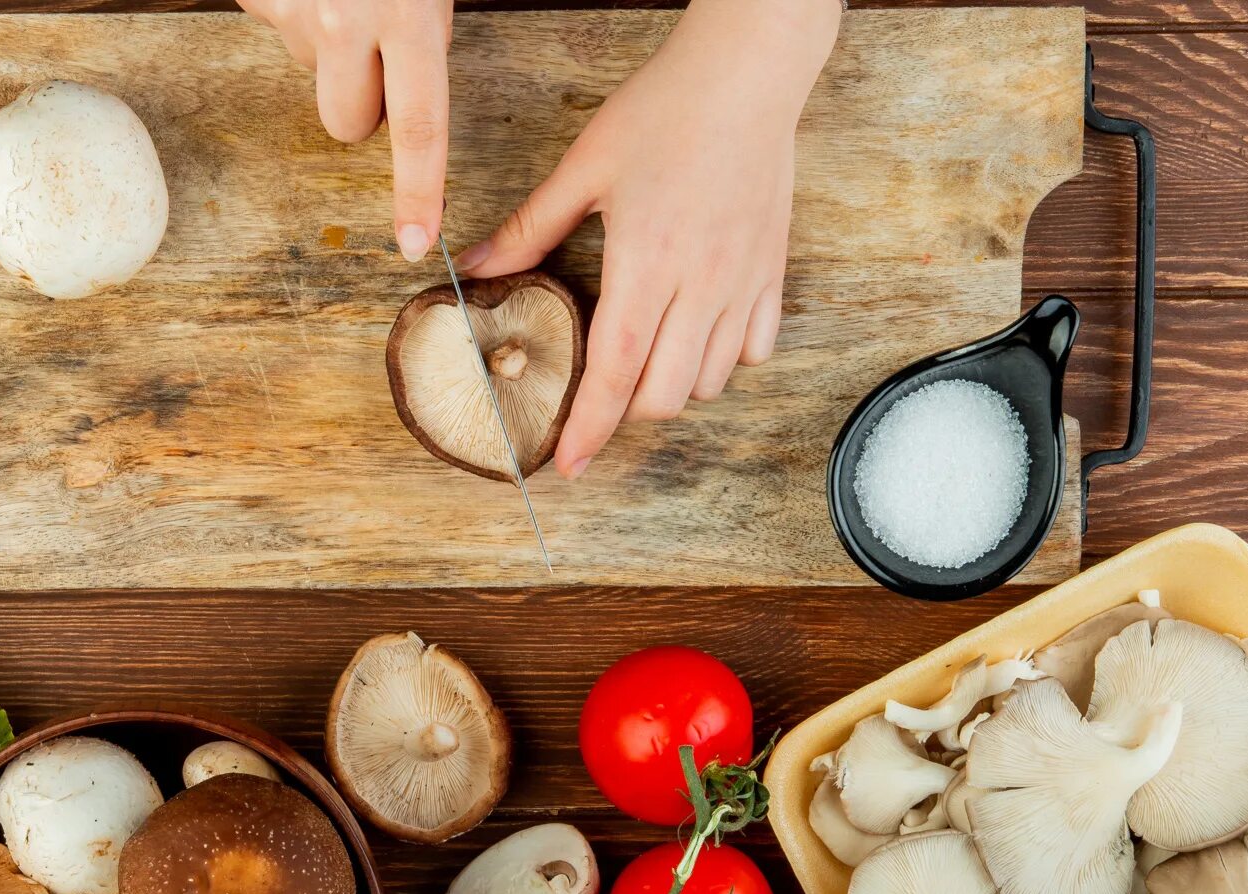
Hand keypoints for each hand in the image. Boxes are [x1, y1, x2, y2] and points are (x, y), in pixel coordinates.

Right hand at [239, 0, 453, 261]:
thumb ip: (422, 38)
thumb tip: (405, 98)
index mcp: (407, 16)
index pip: (418, 128)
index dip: (417, 192)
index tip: (415, 243)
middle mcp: (345, 21)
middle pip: (348, 125)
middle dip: (365, 104)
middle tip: (380, 48)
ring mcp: (294, 12)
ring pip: (315, 79)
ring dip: (333, 54)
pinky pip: (281, 33)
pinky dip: (298, 14)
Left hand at [457, 0, 841, 477]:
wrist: (747, 75)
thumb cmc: (664, 112)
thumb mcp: (584, 168)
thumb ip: (530, 229)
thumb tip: (476, 268)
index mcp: (647, 263)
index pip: (614, 371)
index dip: (590, 427)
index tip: (570, 464)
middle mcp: (700, 285)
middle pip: (664, 394)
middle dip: (624, 412)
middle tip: (596, 399)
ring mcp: (742, 283)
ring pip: (710, 381)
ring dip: (671, 388)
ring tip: (641, 364)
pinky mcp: (771, 272)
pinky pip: (754, 349)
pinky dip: (722, 361)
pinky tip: (695, 337)